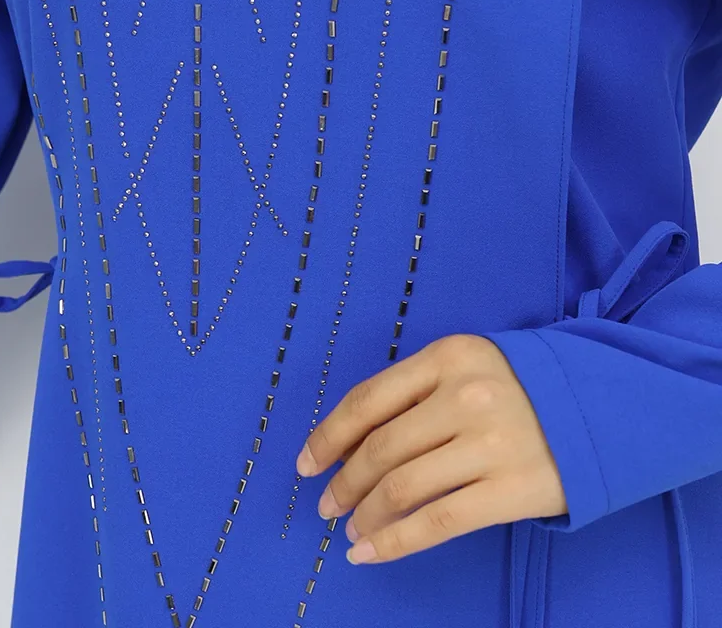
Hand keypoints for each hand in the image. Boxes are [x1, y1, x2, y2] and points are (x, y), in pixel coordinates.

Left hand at [295, 333, 566, 563]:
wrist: (603, 407)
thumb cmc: (523, 387)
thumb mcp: (469, 366)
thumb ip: (418, 391)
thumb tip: (351, 442)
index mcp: (448, 355)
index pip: (369, 399)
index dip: (329, 435)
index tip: (307, 462)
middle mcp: (465, 395)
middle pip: (381, 448)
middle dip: (344, 482)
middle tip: (327, 505)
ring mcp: (490, 443)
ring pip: (402, 487)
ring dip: (365, 515)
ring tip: (351, 531)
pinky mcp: (511, 489)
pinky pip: (438, 522)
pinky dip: (395, 542)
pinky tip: (371, 553)